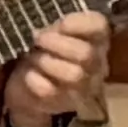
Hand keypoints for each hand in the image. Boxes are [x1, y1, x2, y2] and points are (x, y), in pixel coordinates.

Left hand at [2, 9, 113, 126]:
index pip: (99, 26)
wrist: (28, 85)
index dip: (80, 24)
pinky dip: (35, 80)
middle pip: (86, 54)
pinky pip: (49, 91)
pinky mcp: (63, 102)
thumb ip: (53, 26)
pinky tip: (30, 76)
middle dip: (57, 44)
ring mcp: (83, 87)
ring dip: (47, 62)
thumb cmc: (44, 50)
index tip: (61, 24)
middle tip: (38, 39)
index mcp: (95, 38)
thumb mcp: (50, 31)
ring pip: (73, 75)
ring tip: (33, 58)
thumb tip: (42, 31)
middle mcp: (96, 63)